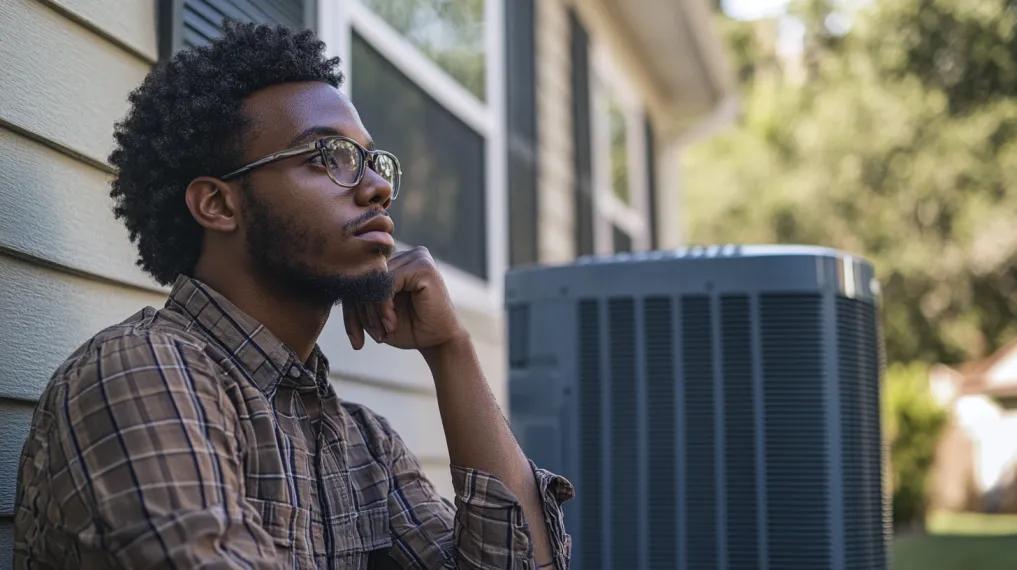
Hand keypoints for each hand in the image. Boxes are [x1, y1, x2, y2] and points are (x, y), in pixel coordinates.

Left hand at [342, 246, 466, 351]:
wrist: (439, 342)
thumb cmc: (408, 328)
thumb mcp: (375, 314)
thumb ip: (359, 296)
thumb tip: (335, 283)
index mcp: (395, 261)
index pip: (360, 276)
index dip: (351, 306)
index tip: (355, 338)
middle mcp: (405, 254)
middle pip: (365, 276)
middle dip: (358, 311)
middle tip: (361, 339)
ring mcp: (416, 256)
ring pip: (374, 280)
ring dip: (371, 311)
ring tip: (380, 332)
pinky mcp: (423, 266)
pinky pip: (388, 283)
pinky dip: (383, 306)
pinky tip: (391, 323)